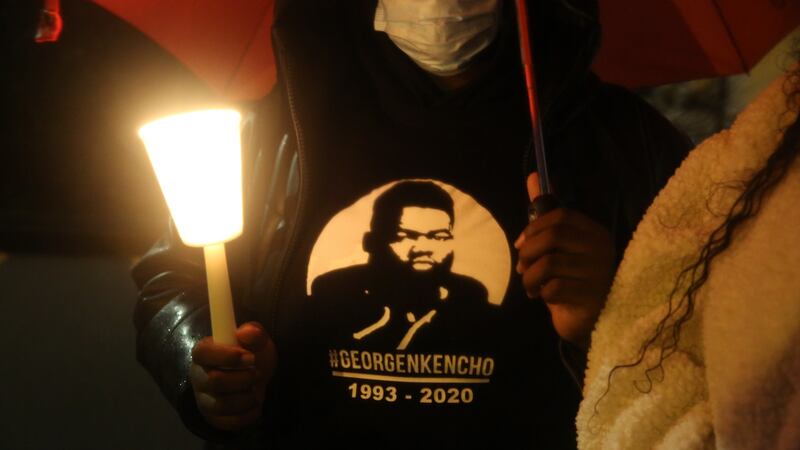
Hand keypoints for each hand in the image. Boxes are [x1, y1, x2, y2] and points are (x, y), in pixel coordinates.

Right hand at [189, 322, 276, 430]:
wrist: (256, 380)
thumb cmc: (252, 356)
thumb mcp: (258, 341)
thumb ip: (254, 333)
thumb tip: (245, 332)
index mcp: (204, 352)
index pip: (203, 353)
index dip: (226, 356)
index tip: (250, 358)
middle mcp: (198, 376)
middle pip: (214, 381)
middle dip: (242, 379)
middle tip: (257, 374)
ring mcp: (203, 399)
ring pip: (221, 404)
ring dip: (246, 398)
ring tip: (257, 390)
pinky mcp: (213, 418)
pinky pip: (228, 422)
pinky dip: (248, 414)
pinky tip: (256, 404)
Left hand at [514, 173, 614, 348]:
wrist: (585, 320)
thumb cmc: (569, 277)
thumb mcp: (556, 244)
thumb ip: (545, 213)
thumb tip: (532, 176)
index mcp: (594, 232)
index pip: (562, 215)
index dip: (533, 228)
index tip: (521, 244)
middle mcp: (602, 249)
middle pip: (553, 237)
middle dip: (528, 252)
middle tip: (522, 268)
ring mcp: (600, 274)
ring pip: (550, 264)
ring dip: (530, 277)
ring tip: (531, 285)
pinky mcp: (592, 298)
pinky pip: (554, 288)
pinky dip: (541, 293)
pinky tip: (543, 297)